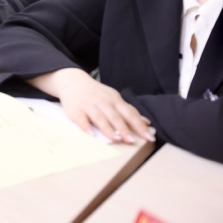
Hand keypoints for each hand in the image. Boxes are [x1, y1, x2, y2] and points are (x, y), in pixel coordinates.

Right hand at [29, 68, 155, 143]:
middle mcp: (103, 102)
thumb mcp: (114, 98)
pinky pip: (81, 118)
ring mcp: (89, 105)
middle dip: (124, 128)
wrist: (73, 81)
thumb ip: (128, 110)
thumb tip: (146, 122)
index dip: (139, 125)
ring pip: (99, 117)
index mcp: (114, 100)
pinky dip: (86, 126)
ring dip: (107, 128)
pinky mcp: (75, 110)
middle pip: (115, 116)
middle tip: (132, 140)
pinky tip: (91, 134)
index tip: (149, 137)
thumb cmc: (96, 93)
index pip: (129, 113)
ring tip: (115, 139)